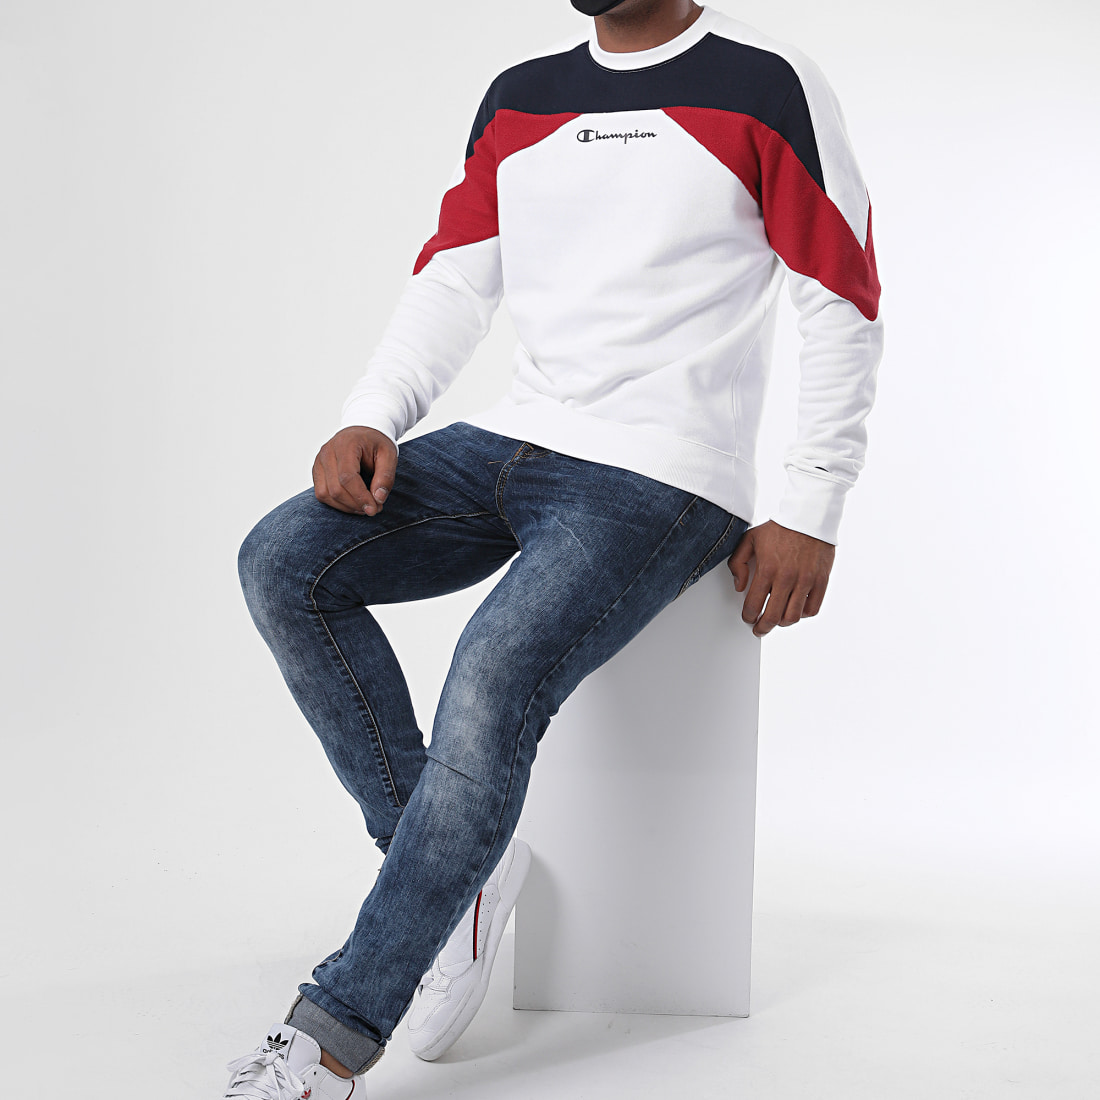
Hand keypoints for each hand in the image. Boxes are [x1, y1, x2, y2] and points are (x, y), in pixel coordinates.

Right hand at [313, 426, 397, 515]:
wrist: (362, 432)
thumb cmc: (375, 443)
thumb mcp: (389, 455)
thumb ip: (385, 476)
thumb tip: (378, 499)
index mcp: (345, 444)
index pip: (347, 477)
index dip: (360, 497)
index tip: (374, 509)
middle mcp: (327, 452)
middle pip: (335, 489)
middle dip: (355, 504)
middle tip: (374, 509)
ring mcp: (319, 462)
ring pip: (325, 494)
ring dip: (346, 506)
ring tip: (364, 506)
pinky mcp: (317, 471)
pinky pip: (321, 493)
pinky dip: (337, 503)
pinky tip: (353, 502)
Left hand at [727, 520, 834, 636]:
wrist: (808, 517)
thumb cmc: (780, 528)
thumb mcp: (750, 539)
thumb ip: (738, 562)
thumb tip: (739, 586)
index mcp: (767, 569)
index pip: (753, 604)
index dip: (748, 616)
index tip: (748, 618)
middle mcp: (786, 578)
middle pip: (772, 616)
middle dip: (762, 627)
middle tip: (759, 629)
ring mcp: (805, 581)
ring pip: (792, 617)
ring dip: (782, 623)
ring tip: (777, 621)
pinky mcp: (821, 581)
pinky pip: (812, 609)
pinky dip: (803, 615)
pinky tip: (795, 610)